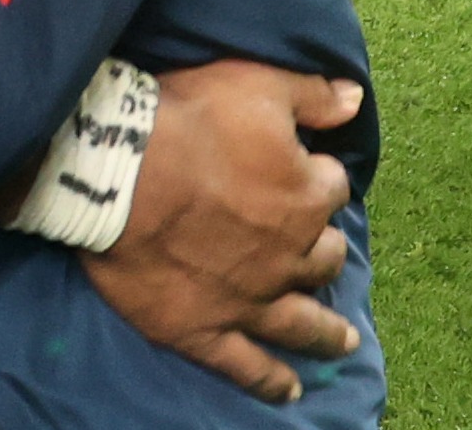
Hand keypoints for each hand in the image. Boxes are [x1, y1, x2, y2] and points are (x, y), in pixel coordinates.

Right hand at [80, 61, 363, 403]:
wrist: (116, 169)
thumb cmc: (187, 119)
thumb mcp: (255, 83)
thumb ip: (311, 95)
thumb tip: (354, 100)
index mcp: (306, 195)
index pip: (329, 187)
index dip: (316, 177)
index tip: (303, 170)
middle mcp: (290, 254)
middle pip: (323, 256)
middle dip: (324, 250)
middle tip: (317, 249)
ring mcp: (251, 298)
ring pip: (301, 321)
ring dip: (325, 331)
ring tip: (343, 341)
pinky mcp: (206, 328)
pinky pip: (247, 364)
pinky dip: (271, 379)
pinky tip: (290, 388)